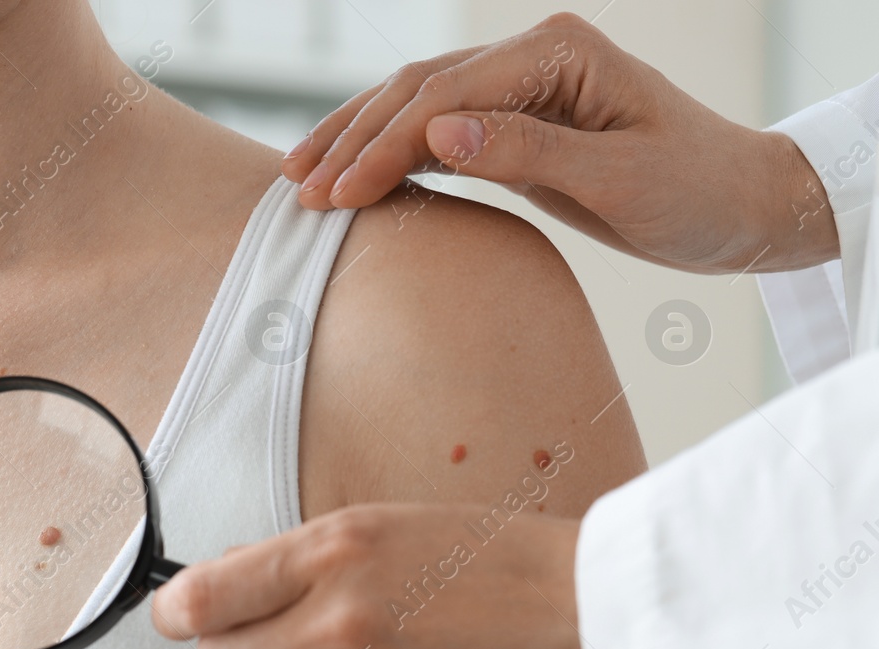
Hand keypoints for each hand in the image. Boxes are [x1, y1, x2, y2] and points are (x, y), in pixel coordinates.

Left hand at [151, 504, 605, 648]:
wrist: (609, 628)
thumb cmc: (510, 565)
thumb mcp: (400, 525)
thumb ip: (307, 556)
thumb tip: (222, 581)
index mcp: (336, 549)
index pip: (202, 597)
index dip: (174, 611)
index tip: (172, 616)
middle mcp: (338, 619)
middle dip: (237, 648)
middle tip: (280, 633)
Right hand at [280, 12, 837, 273]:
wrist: (738, 203)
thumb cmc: (693, 189)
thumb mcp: (617, 177)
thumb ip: (528, 151)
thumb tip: (439, 133)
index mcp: (559, 52)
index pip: (448, 93)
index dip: (385, 142)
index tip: (340, 192)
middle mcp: (533, 55)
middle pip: (417, 87)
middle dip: (354, 139)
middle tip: (302, 192)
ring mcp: (520, 86)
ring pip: (415, 103)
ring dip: (357, 142)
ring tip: (302, 182)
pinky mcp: (514, 122)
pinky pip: (435, 130)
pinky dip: (387, 154)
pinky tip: (349, 177)